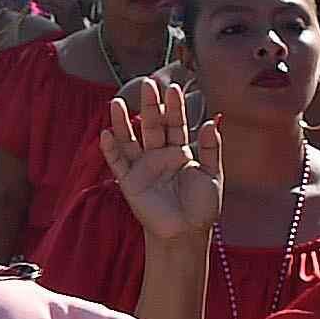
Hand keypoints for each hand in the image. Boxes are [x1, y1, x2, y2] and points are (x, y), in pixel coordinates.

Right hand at [103, 75, 223, 243]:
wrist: (186, 234)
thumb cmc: (201, 207)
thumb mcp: (213, 175)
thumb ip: (211, 149)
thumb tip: (210, 122)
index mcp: (179, 151)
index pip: (175, 124)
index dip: (175, 107)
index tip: (173, 88)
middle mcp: (158, 155)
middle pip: (153, 126)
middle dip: (151, 106)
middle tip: (149, 84)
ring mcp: (142, 168)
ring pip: (130, 140)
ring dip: (123, 122)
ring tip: (117, 102)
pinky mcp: (130, 183)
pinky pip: (117, 163)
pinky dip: (110, 149)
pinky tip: (106, 133)